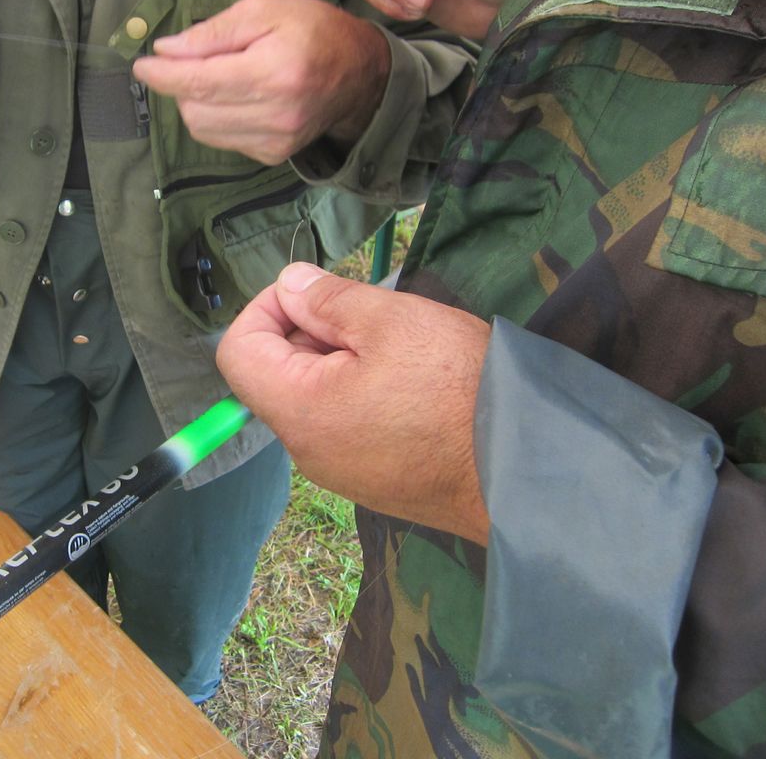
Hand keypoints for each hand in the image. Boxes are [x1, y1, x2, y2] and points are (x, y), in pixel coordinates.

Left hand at [131, 0, 389, 165]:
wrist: (361, 75)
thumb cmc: (313, 30)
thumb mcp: (265, 10)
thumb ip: (213, 32)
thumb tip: (166, 51)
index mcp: (273, 72)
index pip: (198, 82)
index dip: (162, 75)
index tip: (141, 65)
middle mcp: (274, 114)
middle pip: (194, 110)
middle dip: (180, 85)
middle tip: (194, 60)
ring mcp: (275, 141)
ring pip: (203, 129)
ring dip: (196, 102)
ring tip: (218, 77)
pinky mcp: (273, 154)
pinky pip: (222, 140)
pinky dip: (216, 118)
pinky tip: (236, 97)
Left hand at [217, 262, 489, 543]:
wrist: (528, 470)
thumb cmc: (459, 388)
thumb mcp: (392, 320)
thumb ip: (328, 299)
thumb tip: (288, 285)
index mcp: (299, 411)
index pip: (238, 351)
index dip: (265, 307)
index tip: (313, 292)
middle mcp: (307, 451)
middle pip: (276, 374)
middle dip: (310, 331)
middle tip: (370, 316)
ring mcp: (341, 472)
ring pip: (315, 398)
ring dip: (342, 360)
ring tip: (400, 348)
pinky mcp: (374, 482)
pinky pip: (346, 426)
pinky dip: (364, 393)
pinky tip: (414, 382)